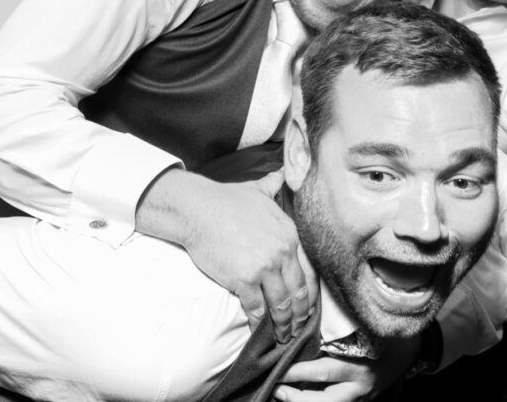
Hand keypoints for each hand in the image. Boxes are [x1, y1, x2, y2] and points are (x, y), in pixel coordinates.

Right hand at [137, 168, 316, 342]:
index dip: (310, 293)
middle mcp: (282, 252)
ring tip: (282, 334)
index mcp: (289, 234)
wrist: (196, 210)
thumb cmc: (224, 200)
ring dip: (283, 324)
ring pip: (281, 304)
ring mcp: (263, 268)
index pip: (309, 271)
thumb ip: (274, 186)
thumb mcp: (256, 191)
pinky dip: (260, 322)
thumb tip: (283, 173)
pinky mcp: (243, 280)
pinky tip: (260, 328)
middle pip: (298, 292)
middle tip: (297, 327)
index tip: (307, 306)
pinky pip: (257, 308)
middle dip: (299, 314)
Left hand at [273, 337, 420, 400]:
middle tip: (276, 388)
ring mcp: (361, 398)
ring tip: (281, 394)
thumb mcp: (355, 328)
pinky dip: (315, 401)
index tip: (277, 368)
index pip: (322, 372)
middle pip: (325, 400)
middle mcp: (359, 386)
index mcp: (358, 365)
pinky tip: (297, 396)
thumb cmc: (374, 332)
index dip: (297, 372)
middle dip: (297, 397)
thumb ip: (329, 329)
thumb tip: (297, 323)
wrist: (405, 350)